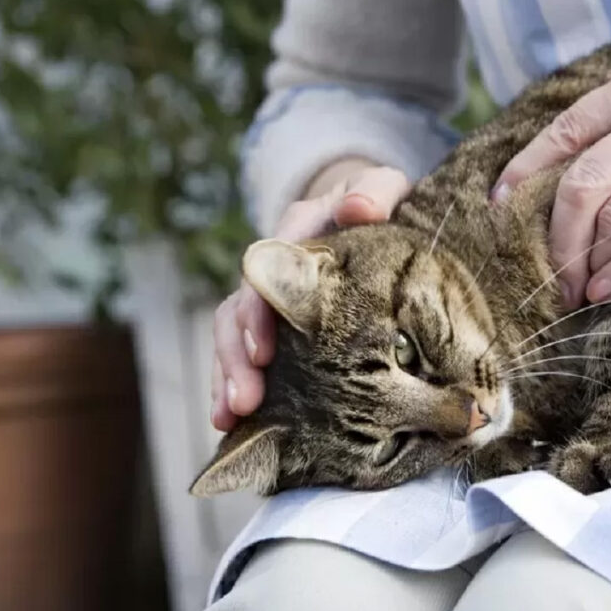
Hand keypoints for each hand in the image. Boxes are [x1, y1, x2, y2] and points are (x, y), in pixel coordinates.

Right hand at [211, 161, 409, 430]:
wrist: (368, 209)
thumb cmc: (378, 201)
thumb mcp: (383, 187)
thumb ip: (374, 191)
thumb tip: (359, 208)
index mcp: (297, 232)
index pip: (265, 270)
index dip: (260, 309)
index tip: (265, 350)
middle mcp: (272, 267)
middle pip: (239, 310)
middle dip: (237, 357)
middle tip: (245, 400)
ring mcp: (271, 299)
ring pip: (233, 338)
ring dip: (227, 378)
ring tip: (230, 419)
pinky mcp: (277, 326)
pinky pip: (247, 357)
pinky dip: (234, 386)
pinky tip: (231, 424)